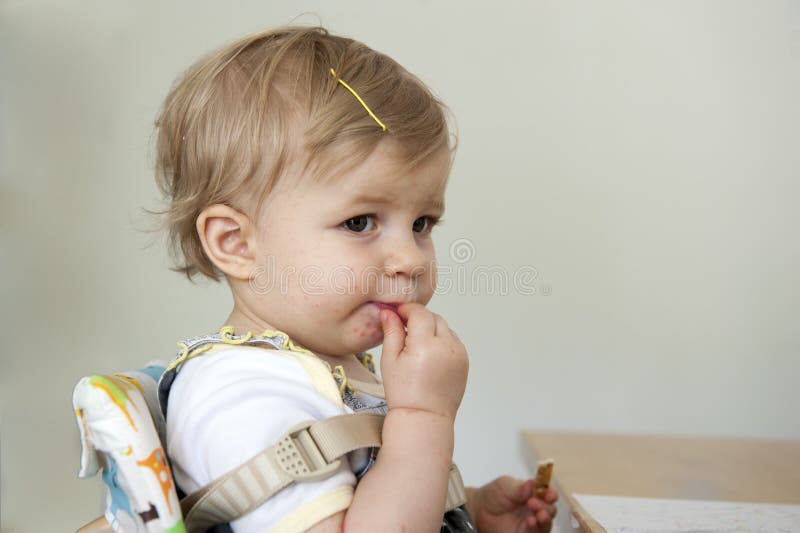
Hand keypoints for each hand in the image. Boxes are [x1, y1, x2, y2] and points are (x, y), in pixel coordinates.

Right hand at [379, 303, 467, 418]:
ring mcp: (459, 353)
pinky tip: (430, 354)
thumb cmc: (404, 393)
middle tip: (405, 328)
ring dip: (432, 329)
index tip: (398, 313)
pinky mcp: (464, 360)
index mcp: (426, 345)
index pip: (420, 313)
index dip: (407, 309)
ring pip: (445, 328)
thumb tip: (388, 312)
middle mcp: (447, 346)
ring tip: (418, 345)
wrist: (424, 417)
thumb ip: (392, 332)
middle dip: (420, 318)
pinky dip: (442, 340)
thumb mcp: (390, 360)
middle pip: (434, 317)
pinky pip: (453, 341)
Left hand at [468, 476, 558, 532]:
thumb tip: (533, 483)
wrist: (479, 510)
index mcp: (534, 494)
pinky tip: (530, 523)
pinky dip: (535, 529)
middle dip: (546, 506)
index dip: (551, 493)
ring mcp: (531, 523)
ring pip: (546, 524)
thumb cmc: (493, 495)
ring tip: (537, 515)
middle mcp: (535, 509)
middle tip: (533, 503)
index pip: (549, 494)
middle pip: (550, 509)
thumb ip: (520, 487)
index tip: (549, 493)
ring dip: (545, 519)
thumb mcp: (505, 486)